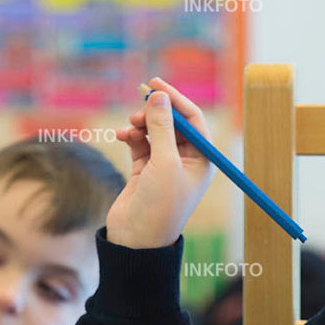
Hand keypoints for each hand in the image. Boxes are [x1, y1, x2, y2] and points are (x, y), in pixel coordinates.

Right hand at [107, 77, 216, 248]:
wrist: (136, 240)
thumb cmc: (159, 205)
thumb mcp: (163, 162)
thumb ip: (161, 127)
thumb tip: (159, 96)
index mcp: (202, 160)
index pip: (193, 119)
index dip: (176, 99)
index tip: (155, 84)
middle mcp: (186, 161)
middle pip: (173, 123)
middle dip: (156, 112)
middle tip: (139, 107)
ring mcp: (165, 166)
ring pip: (154, 131)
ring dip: (141, 124)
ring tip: (130, 126)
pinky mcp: (145, 171)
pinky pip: (139, 143)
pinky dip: (131, 136)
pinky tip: (122, 136)